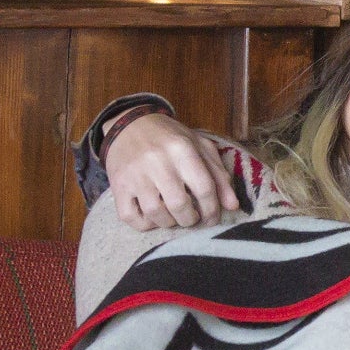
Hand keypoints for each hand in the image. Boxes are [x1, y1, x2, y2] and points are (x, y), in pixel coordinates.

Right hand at [104, 114, 238, 230]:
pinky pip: (130, 217)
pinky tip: (154, 216)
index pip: (204, 189)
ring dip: (169, 222)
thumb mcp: (200, 147)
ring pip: (156, 214)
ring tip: (174, 216)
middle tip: (192, 217)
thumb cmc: (171, 139)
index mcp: (182, 149)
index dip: (212, 210)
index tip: (212, 218)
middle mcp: (157, 162)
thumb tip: (233, 206)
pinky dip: (146, 224)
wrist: (129, 125)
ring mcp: (134, 175)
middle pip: (180, 205)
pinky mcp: (117, 186)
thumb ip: (219, 175)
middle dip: (191, 219)